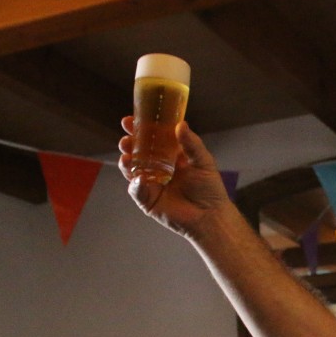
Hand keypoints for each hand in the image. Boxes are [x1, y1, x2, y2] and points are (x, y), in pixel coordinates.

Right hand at [117, 118, 230, 235]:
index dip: (140, 129)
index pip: (151, 138)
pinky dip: (135, 184)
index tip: (130, 120)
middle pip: (137, 152)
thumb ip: (191, 144)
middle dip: (128, 144)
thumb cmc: (209, 189)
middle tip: (126, 140)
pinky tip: (139, 179)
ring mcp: (151, 183)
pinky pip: (136, 190)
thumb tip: (180, 124)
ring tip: (127, 157)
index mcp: (169, 155)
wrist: (210, 216)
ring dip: (126, 162)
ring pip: (132, 169)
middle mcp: (157, 167)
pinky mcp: (147, 199)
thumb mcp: (202, 161)